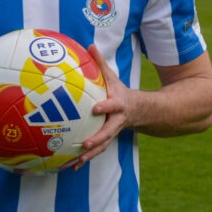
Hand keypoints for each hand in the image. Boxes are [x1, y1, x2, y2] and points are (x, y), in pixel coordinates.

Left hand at [73, 44, 134, 169]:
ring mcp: (112, 132)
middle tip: (85, 145)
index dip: (105, 107)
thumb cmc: (119, 91)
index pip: (112, 105)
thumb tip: (89, 44)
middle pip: (108, 132)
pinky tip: (72, 167)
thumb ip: (100, 63)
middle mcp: (116, 121)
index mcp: (118, 105)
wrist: (140, 111)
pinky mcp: (107, 140)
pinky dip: (85, 159)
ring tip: (76, 161)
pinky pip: (96, 151)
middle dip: (97, 139)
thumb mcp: (112, 77)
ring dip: (90, 155)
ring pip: (102, 146)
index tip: (95, 109)